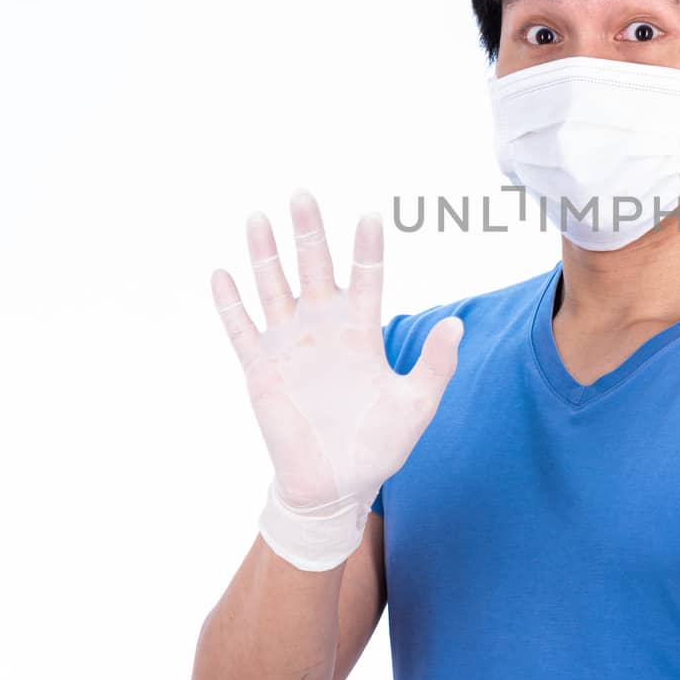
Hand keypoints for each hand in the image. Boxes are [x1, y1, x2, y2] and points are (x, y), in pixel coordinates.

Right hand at [211, 189, 462, 569]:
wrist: (336, 485)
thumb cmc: (380, 443)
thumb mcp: (417, 405)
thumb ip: (436, 365)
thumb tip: (456, 324)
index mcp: (362, 332)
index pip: (365, 278)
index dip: (366, 248)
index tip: (370, 216)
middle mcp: (323, 328)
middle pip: (314, 269)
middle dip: (308, 233)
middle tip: (302, 194)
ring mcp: (290, 345)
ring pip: (274, 288)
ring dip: (265, 254)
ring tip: (258, 216)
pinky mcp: (261, 369)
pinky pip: (242, 331)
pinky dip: (232, 304)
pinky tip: (222, 274)